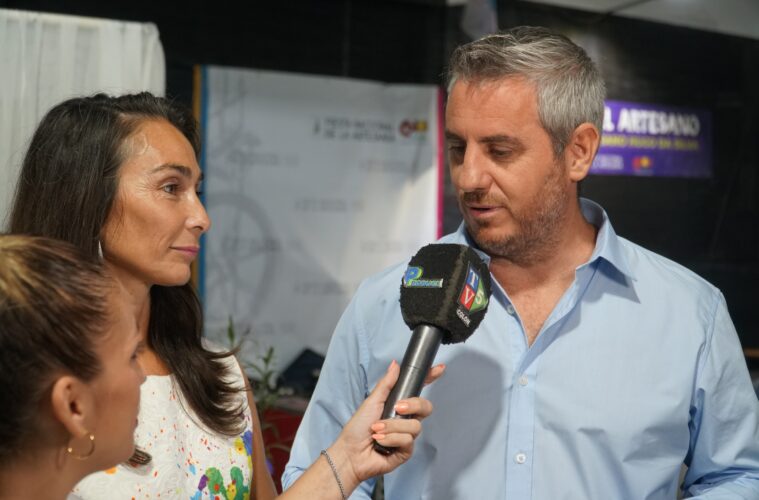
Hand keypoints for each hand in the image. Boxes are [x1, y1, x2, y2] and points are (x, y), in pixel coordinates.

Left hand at [326, 360, 444, 486]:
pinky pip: (407, 441)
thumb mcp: (371, 401)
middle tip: (398, 407)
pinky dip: (391, 439)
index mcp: (399, 405)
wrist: (350, 453)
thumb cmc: (357, 428)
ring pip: (415, 426)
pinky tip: (380, 441)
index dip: (430, 378)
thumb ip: (386, 384)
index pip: (418, 390)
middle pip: (426, 407)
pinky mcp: (406, 451)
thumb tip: (395, 364)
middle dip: (414, 405)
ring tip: (377, 429)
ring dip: (392, 426)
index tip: (439, 368)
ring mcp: (407, 435)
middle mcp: (405, 419)